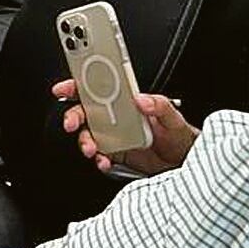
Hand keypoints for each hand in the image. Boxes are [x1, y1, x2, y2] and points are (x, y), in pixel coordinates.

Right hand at [51, 79, 197, 174]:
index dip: (78, 85)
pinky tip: (105, 162)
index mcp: (126, 102)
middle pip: (85, 112)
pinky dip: (99, 160)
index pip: (98, 88)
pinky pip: (100, 156)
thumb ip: (159, 105)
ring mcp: (114, 136)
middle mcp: (116, 117)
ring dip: (85, 142)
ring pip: (88, 135)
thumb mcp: (173, 116)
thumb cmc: (179, 135)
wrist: (184, 162)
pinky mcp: (117, 154)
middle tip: (72, 124)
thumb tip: (142, 99)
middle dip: (73, 116)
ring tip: (92, 150)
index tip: (64, 88)